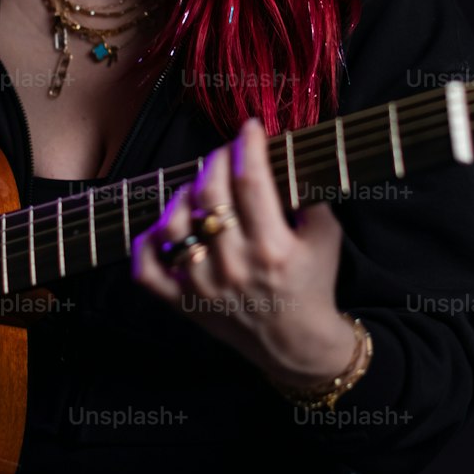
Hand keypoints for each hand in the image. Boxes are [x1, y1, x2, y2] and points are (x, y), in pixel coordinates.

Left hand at [132, 119, 357, 389]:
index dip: (247, 146)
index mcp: (272, 249)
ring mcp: (203, 286)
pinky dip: (147, 242)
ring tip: (200, 188)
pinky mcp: (183, 302)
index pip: (251, 181)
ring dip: (184, 194)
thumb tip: (286, 156)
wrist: (296, 345)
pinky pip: (146, 270)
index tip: (250, 129)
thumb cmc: (312, 285)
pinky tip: (164, 227)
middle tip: (227, 153)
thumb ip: (310, 197)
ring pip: (174, 224)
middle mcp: (234, 266)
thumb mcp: (326, 238)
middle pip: (210, 194)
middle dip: (217, 160)